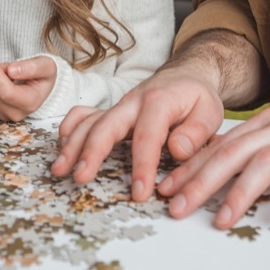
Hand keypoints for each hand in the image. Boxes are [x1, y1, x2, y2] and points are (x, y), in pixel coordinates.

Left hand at [0, 55, 56, 121]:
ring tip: (8, 74)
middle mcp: (16, 113)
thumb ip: (31, 67)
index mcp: (31, 103)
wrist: (40, 85)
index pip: (6, 93)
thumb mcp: (45, 66)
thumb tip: (11, 71)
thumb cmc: (43, 75)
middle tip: (9, 66)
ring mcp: (4, 114)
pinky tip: (1, 81)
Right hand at [51, 65, 223, 202]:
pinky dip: (70, 129)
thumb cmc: (196, 98)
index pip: (147, 136)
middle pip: (106, 125)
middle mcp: (133, 102)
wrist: (185, 76)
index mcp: (159, 102)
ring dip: (72, 144)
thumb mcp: (210, 111)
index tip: (139, 193)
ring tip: (60, 169)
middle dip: (91, 152)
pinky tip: (62, 148)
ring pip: (89, 122)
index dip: (142, 165)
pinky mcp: (110, 111)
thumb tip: (176, 150)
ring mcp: (118, 106)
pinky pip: (84, 115)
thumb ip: (196, 132)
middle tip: (81, 178)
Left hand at [156, 78, 269, 226]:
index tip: (167, 186)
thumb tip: (234, 166)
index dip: (192, 166)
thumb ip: (268, 142)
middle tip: (176, 206)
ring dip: (240, 192)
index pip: (223, 144)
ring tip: (221, 218)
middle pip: (234, 153)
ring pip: (266, 163)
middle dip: (201, 181)